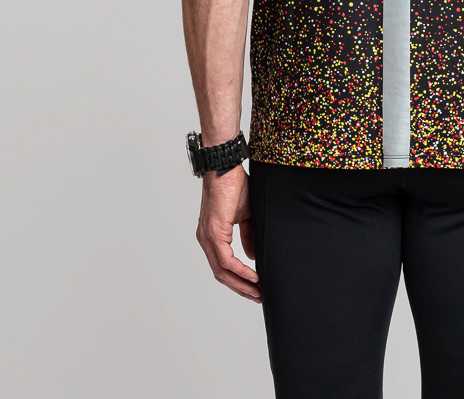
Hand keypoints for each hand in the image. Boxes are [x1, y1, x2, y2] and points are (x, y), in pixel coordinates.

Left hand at [195, 163, 260, 301]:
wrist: (226, 167)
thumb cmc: (234, 185)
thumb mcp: (245, 215)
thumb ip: (247, 236)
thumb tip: (251, 256)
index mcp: (211, 235)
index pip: (222, 266)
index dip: (237, 280)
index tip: (254, 288)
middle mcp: (205, 239)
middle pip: (221, 274)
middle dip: (240, 288)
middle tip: (257, 296)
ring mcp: (208, 237)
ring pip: (222, 271)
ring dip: (241, 284)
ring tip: (257, 291)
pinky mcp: (214, 232)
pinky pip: (226, 260)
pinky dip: (240, 271)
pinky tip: (253, 276)